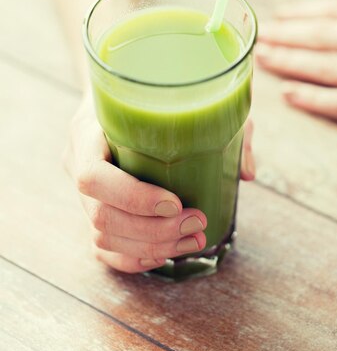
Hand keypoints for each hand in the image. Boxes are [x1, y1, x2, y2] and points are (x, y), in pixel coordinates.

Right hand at [64, 93, 254, 273]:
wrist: (121, 93)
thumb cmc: (154, 91)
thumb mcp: (187, 93)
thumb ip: (219, 123)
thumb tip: (247, 172)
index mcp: (88, 130)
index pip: (93, 176)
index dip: (133, 197)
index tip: (175, 203)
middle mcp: (76, 161)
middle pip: (101, 215)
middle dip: (153, 230)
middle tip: (197, 224)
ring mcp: (81, 189)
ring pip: (103, 237)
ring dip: (151, 247)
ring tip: (193, 240)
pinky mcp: (92, 208)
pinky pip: (102, 248)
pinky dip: (135, 258)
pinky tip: (166, 254)